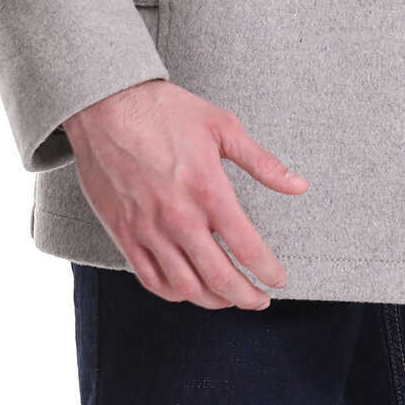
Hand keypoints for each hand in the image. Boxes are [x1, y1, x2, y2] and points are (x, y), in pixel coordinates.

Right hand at [62, 80, 308, 310]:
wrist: (106, 105)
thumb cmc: (165, 110)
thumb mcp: (222, 126)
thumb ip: (262, 162)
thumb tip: (298, 185)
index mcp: (208, 190)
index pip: (247, 247)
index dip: (268, 271)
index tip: (278, 280)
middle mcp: (179, 217)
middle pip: (220, 278)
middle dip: (246, 296)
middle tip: (259, 300)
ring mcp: (148, 230)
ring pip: (186, 288)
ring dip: (212, 300)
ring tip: (227, 297)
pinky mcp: (124, 234)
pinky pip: (150, 280)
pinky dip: (174, 293)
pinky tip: (188, 288)